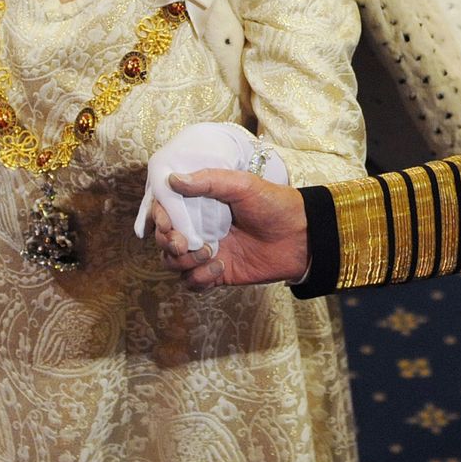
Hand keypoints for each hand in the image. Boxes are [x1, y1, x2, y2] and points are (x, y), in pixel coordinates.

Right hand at [152, 169, 309, 290]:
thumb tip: (173, 179)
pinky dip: (199, 278)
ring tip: (209, 253)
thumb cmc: (274, 204)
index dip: (159, 217)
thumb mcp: (243, 185)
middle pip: (165, 239)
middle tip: (183, 244)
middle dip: (168, 243)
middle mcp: (200, 227)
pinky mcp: (217, 273)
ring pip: (173, 264)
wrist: (301, 236)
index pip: (166, 210)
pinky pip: (192, 282)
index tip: (167, 222)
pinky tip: (220, 267)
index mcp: (202, 203)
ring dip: (183, 262)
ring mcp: (208, 251)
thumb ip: (209, 181)